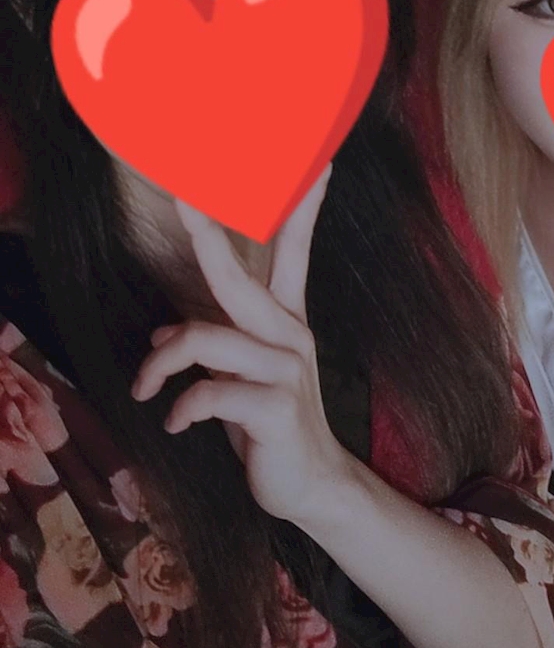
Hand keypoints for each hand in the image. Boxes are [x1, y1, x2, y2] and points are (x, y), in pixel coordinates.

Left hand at [131, 166, 352, 527]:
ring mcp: (286, 370)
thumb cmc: (271, 423)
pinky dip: (182, 407)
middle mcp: (290, 334)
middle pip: (238, 279)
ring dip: (160, 364)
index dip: (303, 206)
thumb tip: (162, 337)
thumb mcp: (236, 379)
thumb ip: (209, 349)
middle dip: (210, 238)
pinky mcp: (275, 408)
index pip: (295, 250)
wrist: (312, 484)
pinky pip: (211, 393)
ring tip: (144, 388)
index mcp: (285, 319)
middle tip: (185, 198)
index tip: (317, 163)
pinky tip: (177, 422)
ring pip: (206, 341)